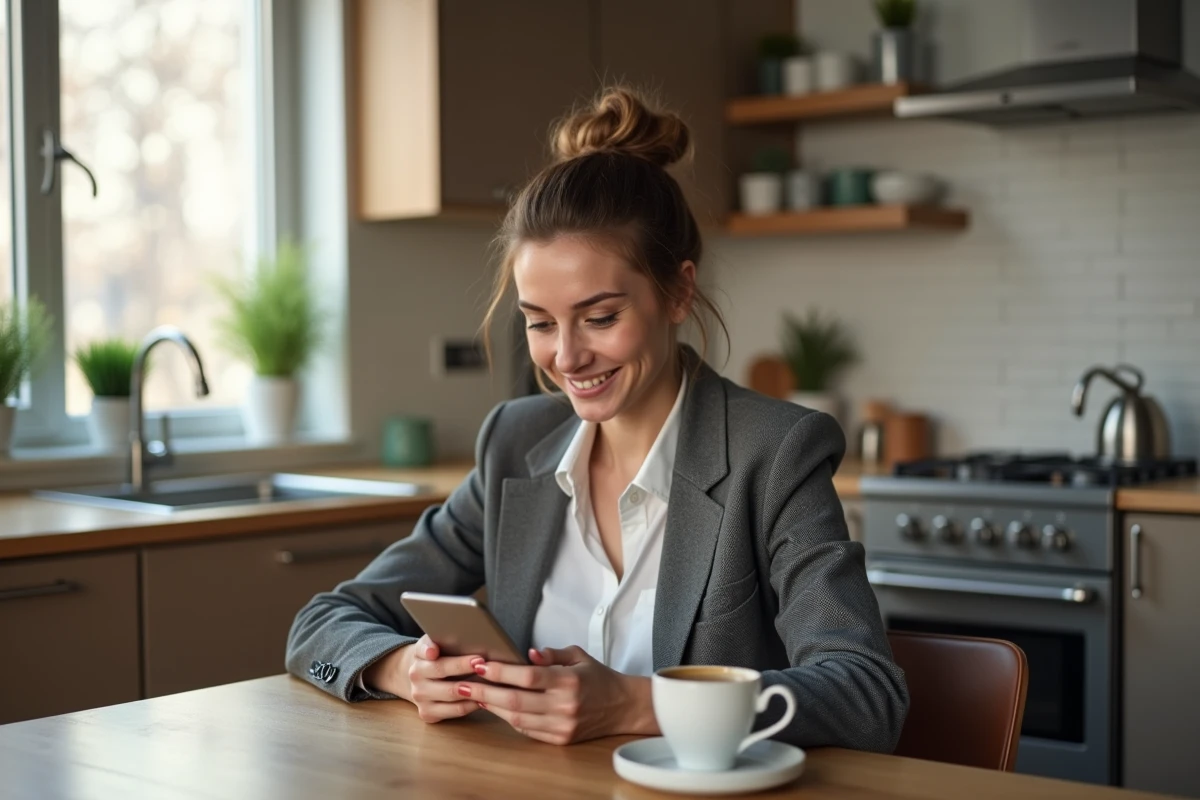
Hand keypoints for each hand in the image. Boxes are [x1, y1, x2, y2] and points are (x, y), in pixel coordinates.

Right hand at [363, 635, 481, 723]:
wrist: (419, 678)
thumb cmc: (438, 656)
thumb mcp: (437, 641)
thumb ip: (444, 636)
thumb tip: (467, 634)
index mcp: (418, 654)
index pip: (426, 649)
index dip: (431, 649)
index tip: (438, 650)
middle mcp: (415, 675)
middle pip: (440, 670)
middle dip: (462, 666)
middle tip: (481, 662)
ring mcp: (419, 696)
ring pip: (450, 693)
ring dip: (472, 688)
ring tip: (490, 681)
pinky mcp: (427, 713)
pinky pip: (454, 710)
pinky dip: (471, 704)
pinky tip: (484, 698)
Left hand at [456, 645, 657, 744]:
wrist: (623, 707)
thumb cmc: (598, 678)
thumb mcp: (579, 656)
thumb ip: (552, 654)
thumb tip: (527, 653)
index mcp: (569, 681)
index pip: (528, 676)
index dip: (501, 671)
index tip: (480, 663)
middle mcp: (565, 706)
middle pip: (517, 700)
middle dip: (486, 692)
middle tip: (464, 683)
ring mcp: (562, 725)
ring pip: (518, 718)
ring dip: (493, 707)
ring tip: (475, 695)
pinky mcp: (560, 739)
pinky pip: (527, 730)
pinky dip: (509, 719)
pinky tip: (497, 708)